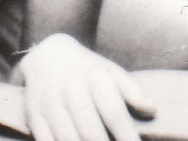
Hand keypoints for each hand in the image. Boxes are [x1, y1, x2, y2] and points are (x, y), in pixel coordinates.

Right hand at [12, 33, 155, 140]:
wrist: (47, 55)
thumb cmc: (88, 69)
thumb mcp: (112, 71)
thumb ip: (132, 91)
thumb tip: (152, 111)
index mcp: (94, 78)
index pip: (114, 112)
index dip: (126, 135)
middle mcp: (70, 90)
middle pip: (90, 130)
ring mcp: (50, 104)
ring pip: (67, 138)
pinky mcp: (34, 117)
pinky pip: (46, 140)